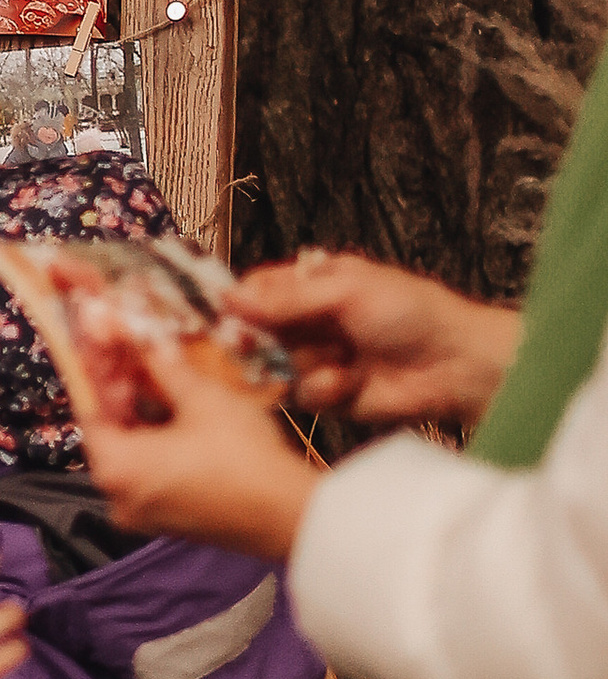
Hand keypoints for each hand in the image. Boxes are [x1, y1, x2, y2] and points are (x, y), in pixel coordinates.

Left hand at [76, 331, 323, 558]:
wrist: (289, 514)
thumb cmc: (242, 457)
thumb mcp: (202, 398)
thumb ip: (165, 367)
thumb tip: (148, 342)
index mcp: (115, 468)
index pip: (89, 412)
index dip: (100, 376)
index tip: (109, 350)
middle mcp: (118, 498)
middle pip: (109, 436)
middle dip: (123, 396)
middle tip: (137, 362)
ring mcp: (144, 516)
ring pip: (131, 457)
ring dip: (143, 421)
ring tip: (164, 386)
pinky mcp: (170, 523)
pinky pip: (151, 477)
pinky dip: (158, 449)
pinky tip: (181, 423)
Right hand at [233, 249, 519, 431]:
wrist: (456, 365)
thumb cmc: (412, 312)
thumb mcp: (346, 291)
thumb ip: (286, 299)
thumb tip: (231, 298)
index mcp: (314, 283)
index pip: (257, 290)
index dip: (236, 303)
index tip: (221, 315)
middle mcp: (310, 320)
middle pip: (256, 330)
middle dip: (254, 339)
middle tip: (250, 344)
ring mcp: (317, 358)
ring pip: (274, 366)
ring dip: (297, 364)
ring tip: (333, 360)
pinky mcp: (328, 395)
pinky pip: (301, 394)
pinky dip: (322, 387)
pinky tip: (350, 381)